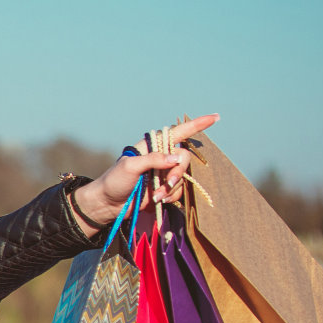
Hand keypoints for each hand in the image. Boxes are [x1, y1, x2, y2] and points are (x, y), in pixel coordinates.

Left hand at [73, 113, 219, 230]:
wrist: (107, 205)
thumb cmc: (115, 181)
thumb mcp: (131, 166)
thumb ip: (154, 160)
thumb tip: (176, 159)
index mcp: (151, 147)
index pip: (178, 133)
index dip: (197, 125)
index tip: (216, 117)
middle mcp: (160, 158)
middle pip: (184, 158)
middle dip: (178, 171)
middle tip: (167, 182)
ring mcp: (162, 174)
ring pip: (182, 177)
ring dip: (171, 188)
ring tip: (156, 195)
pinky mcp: (164, 190)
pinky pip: (178, 191)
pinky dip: (170, 197)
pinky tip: (157, 200)